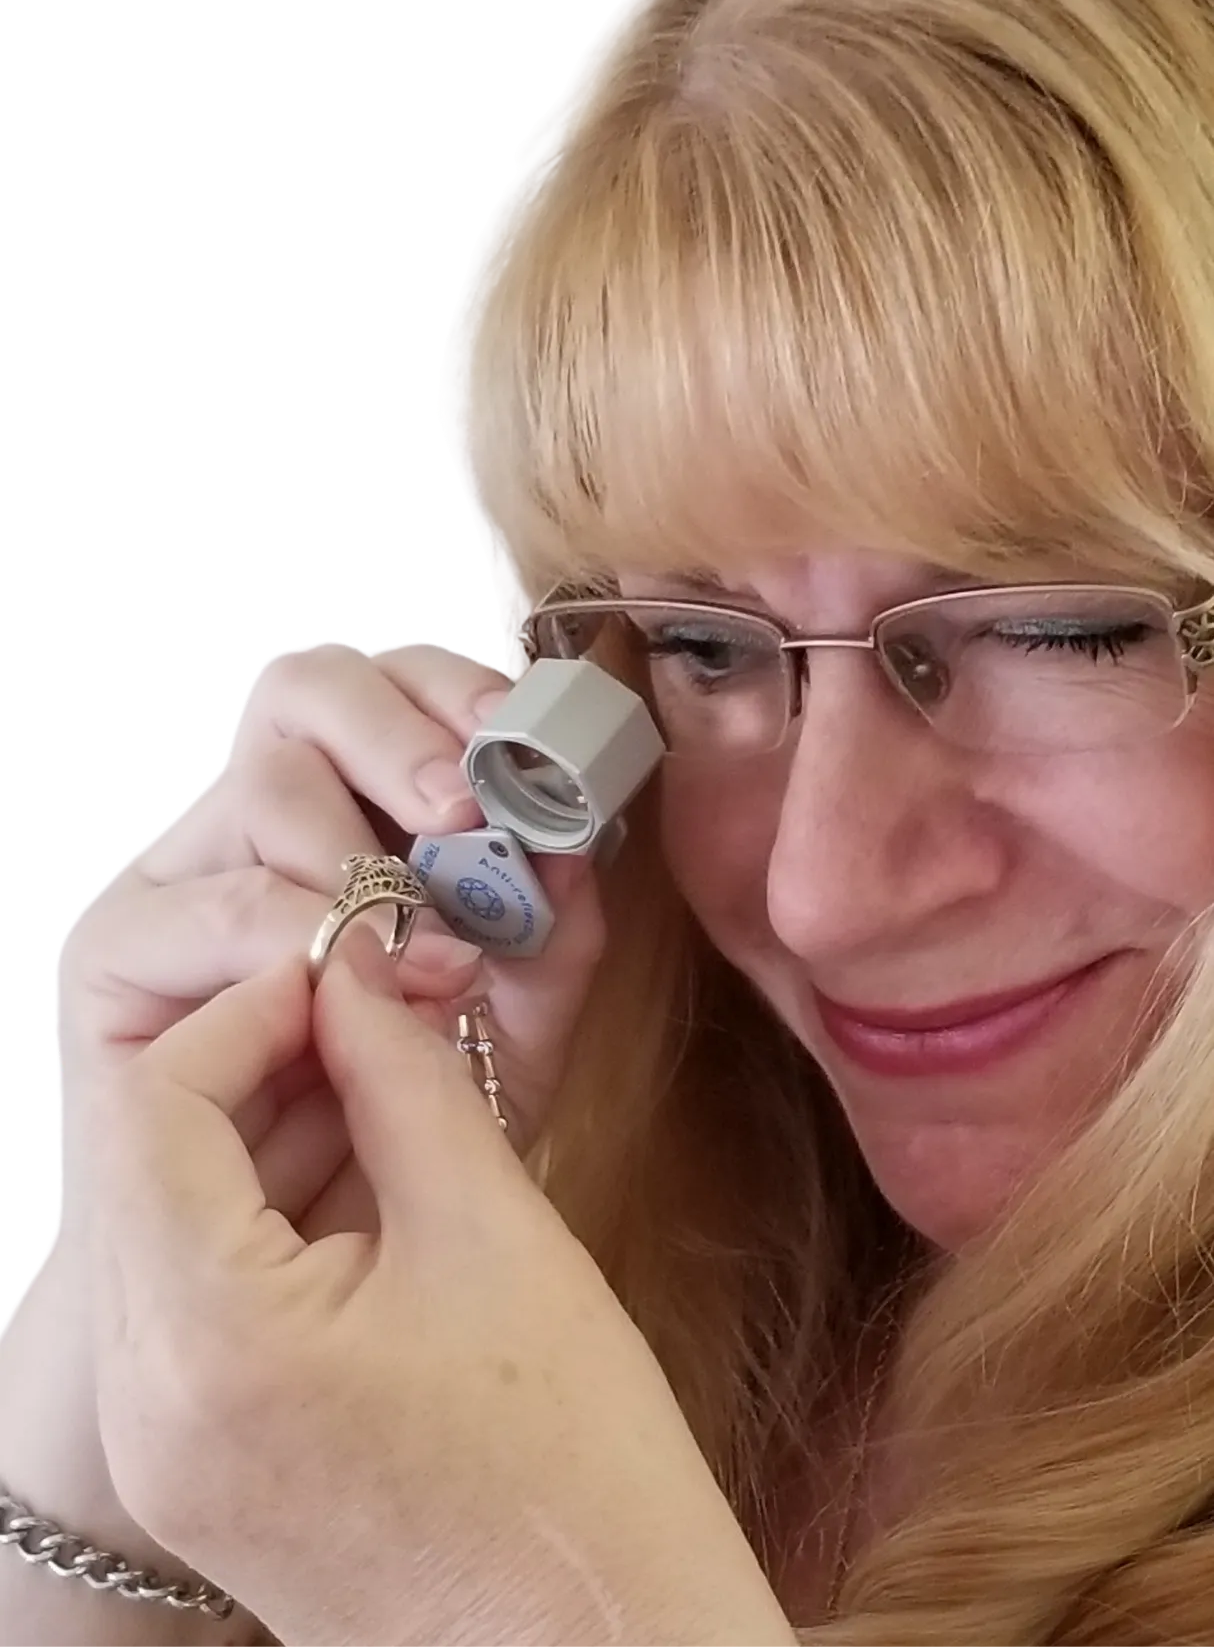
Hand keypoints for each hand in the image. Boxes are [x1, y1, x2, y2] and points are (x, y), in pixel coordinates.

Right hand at [56, 642, 605, 1256]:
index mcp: (348, 791)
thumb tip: (570, 844)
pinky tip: (343, 990)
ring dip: (354, 852)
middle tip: (463, 813)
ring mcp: (179, 869)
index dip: (448, 685)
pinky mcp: (115, 950)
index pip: (384, 675)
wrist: (319, 1256)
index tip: (513, 737)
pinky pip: (195, 908)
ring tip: (425, 945)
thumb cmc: (415, 1115)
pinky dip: (285, 936)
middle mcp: (252, 807)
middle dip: (395, 736)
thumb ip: (551, 933)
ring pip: (255, 783)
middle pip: (302, 687)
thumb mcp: (515, 1022)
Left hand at [87, 928, 716, 1646]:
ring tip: (375, 1084)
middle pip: (140, 1165)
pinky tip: (359, 1180)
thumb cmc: (578, 1460)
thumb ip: (401, 1073)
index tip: (341, 968)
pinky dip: (256, 1220)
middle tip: (362, 1014)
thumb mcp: (493, 1228)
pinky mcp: (200, 1473)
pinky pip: (190, 1302)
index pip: (153, 1104)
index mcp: (207, 1342)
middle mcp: (146, 1408)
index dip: (246, 1010)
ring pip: (161, 1229)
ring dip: (253, 1138)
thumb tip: (353, 969)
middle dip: (247, 1066)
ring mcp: (162, 1453)